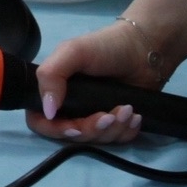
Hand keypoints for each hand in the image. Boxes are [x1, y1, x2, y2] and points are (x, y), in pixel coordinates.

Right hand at [26, 21, 163, 145]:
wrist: (144, 49)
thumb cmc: (105, 47)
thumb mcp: (72, 52)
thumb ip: (51, 75)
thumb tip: (48, 112)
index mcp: (55, 91)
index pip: (41, 121)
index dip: (55, 129)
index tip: (75, 127)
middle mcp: (71, 107)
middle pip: (73, 134)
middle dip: (92, 129)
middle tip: (109, 116)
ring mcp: (95, 115)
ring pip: (97, 139)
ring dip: (114, 128)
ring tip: (128, 110)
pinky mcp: (117, 122)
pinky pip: (118, 139)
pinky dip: (127, 131)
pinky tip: (135, 116)